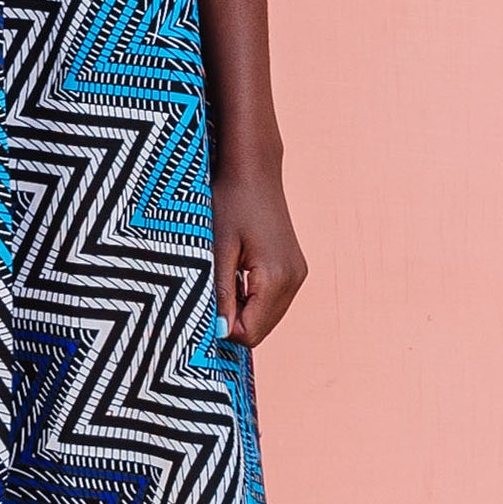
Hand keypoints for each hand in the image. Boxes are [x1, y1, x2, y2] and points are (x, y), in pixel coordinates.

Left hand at [209, 166, 307, 346]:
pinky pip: (273, 301)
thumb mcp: (218, 248)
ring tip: (226, 277)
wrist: (254, 171)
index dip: (223, 327)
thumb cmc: (230, 202)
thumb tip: (220, 332)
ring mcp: (297, 275)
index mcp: (276, 277)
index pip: (250, 332)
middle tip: (212, 289)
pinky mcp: (295, 269)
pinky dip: (253, 298)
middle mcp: (294, 280)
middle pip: (260, 329)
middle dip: (233, 320)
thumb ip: (221, 292)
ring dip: (242, 309)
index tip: (204, 304)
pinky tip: (238, 273)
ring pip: (267, 317)